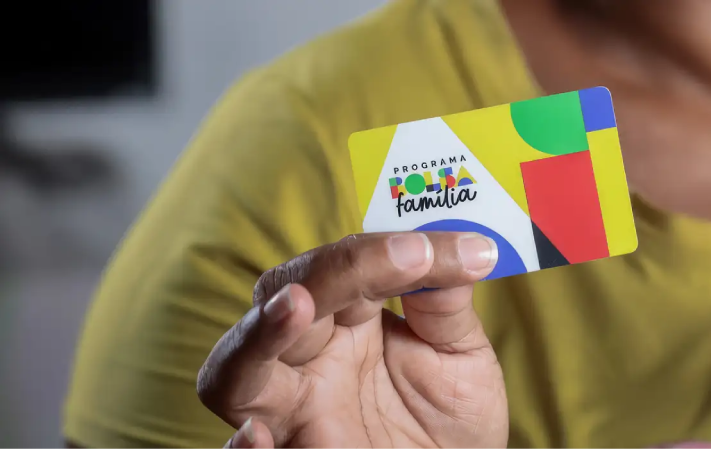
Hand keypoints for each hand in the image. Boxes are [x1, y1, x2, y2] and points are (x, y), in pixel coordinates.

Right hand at [198, 232, 506, 448]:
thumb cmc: (451, 417)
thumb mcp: (461, 357)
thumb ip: (447, 306)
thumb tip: (459, 248)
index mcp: (349, 318)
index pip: (346, 264)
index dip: (387, 249)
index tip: (451, 250)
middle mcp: (310, 354)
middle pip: (286, 293)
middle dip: (333, 270)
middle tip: (406, 256)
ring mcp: (292, 406)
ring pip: (237, 364)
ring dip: (262, 332)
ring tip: (295, 305)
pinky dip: (242, 445)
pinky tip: (258, 435)